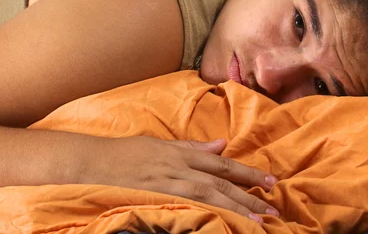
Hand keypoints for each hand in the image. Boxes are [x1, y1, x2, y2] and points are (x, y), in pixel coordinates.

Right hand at [78, 136, 278, 223]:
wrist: (94, 162)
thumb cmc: (127, 153)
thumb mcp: (162, 145)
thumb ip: (192, 147)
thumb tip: (221, 145)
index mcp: (182, 153)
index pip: (222, 164)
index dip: (247, 173)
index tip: (270, 182)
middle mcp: (179, 167)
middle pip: (221, 181)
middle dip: (250, 194)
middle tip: (273, 207)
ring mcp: (168, 183)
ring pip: (209, 195)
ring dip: (235, 207)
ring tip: (257, 220)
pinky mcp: (157, 197)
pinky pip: (188, 206)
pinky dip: (208, 213)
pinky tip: (223, 221)